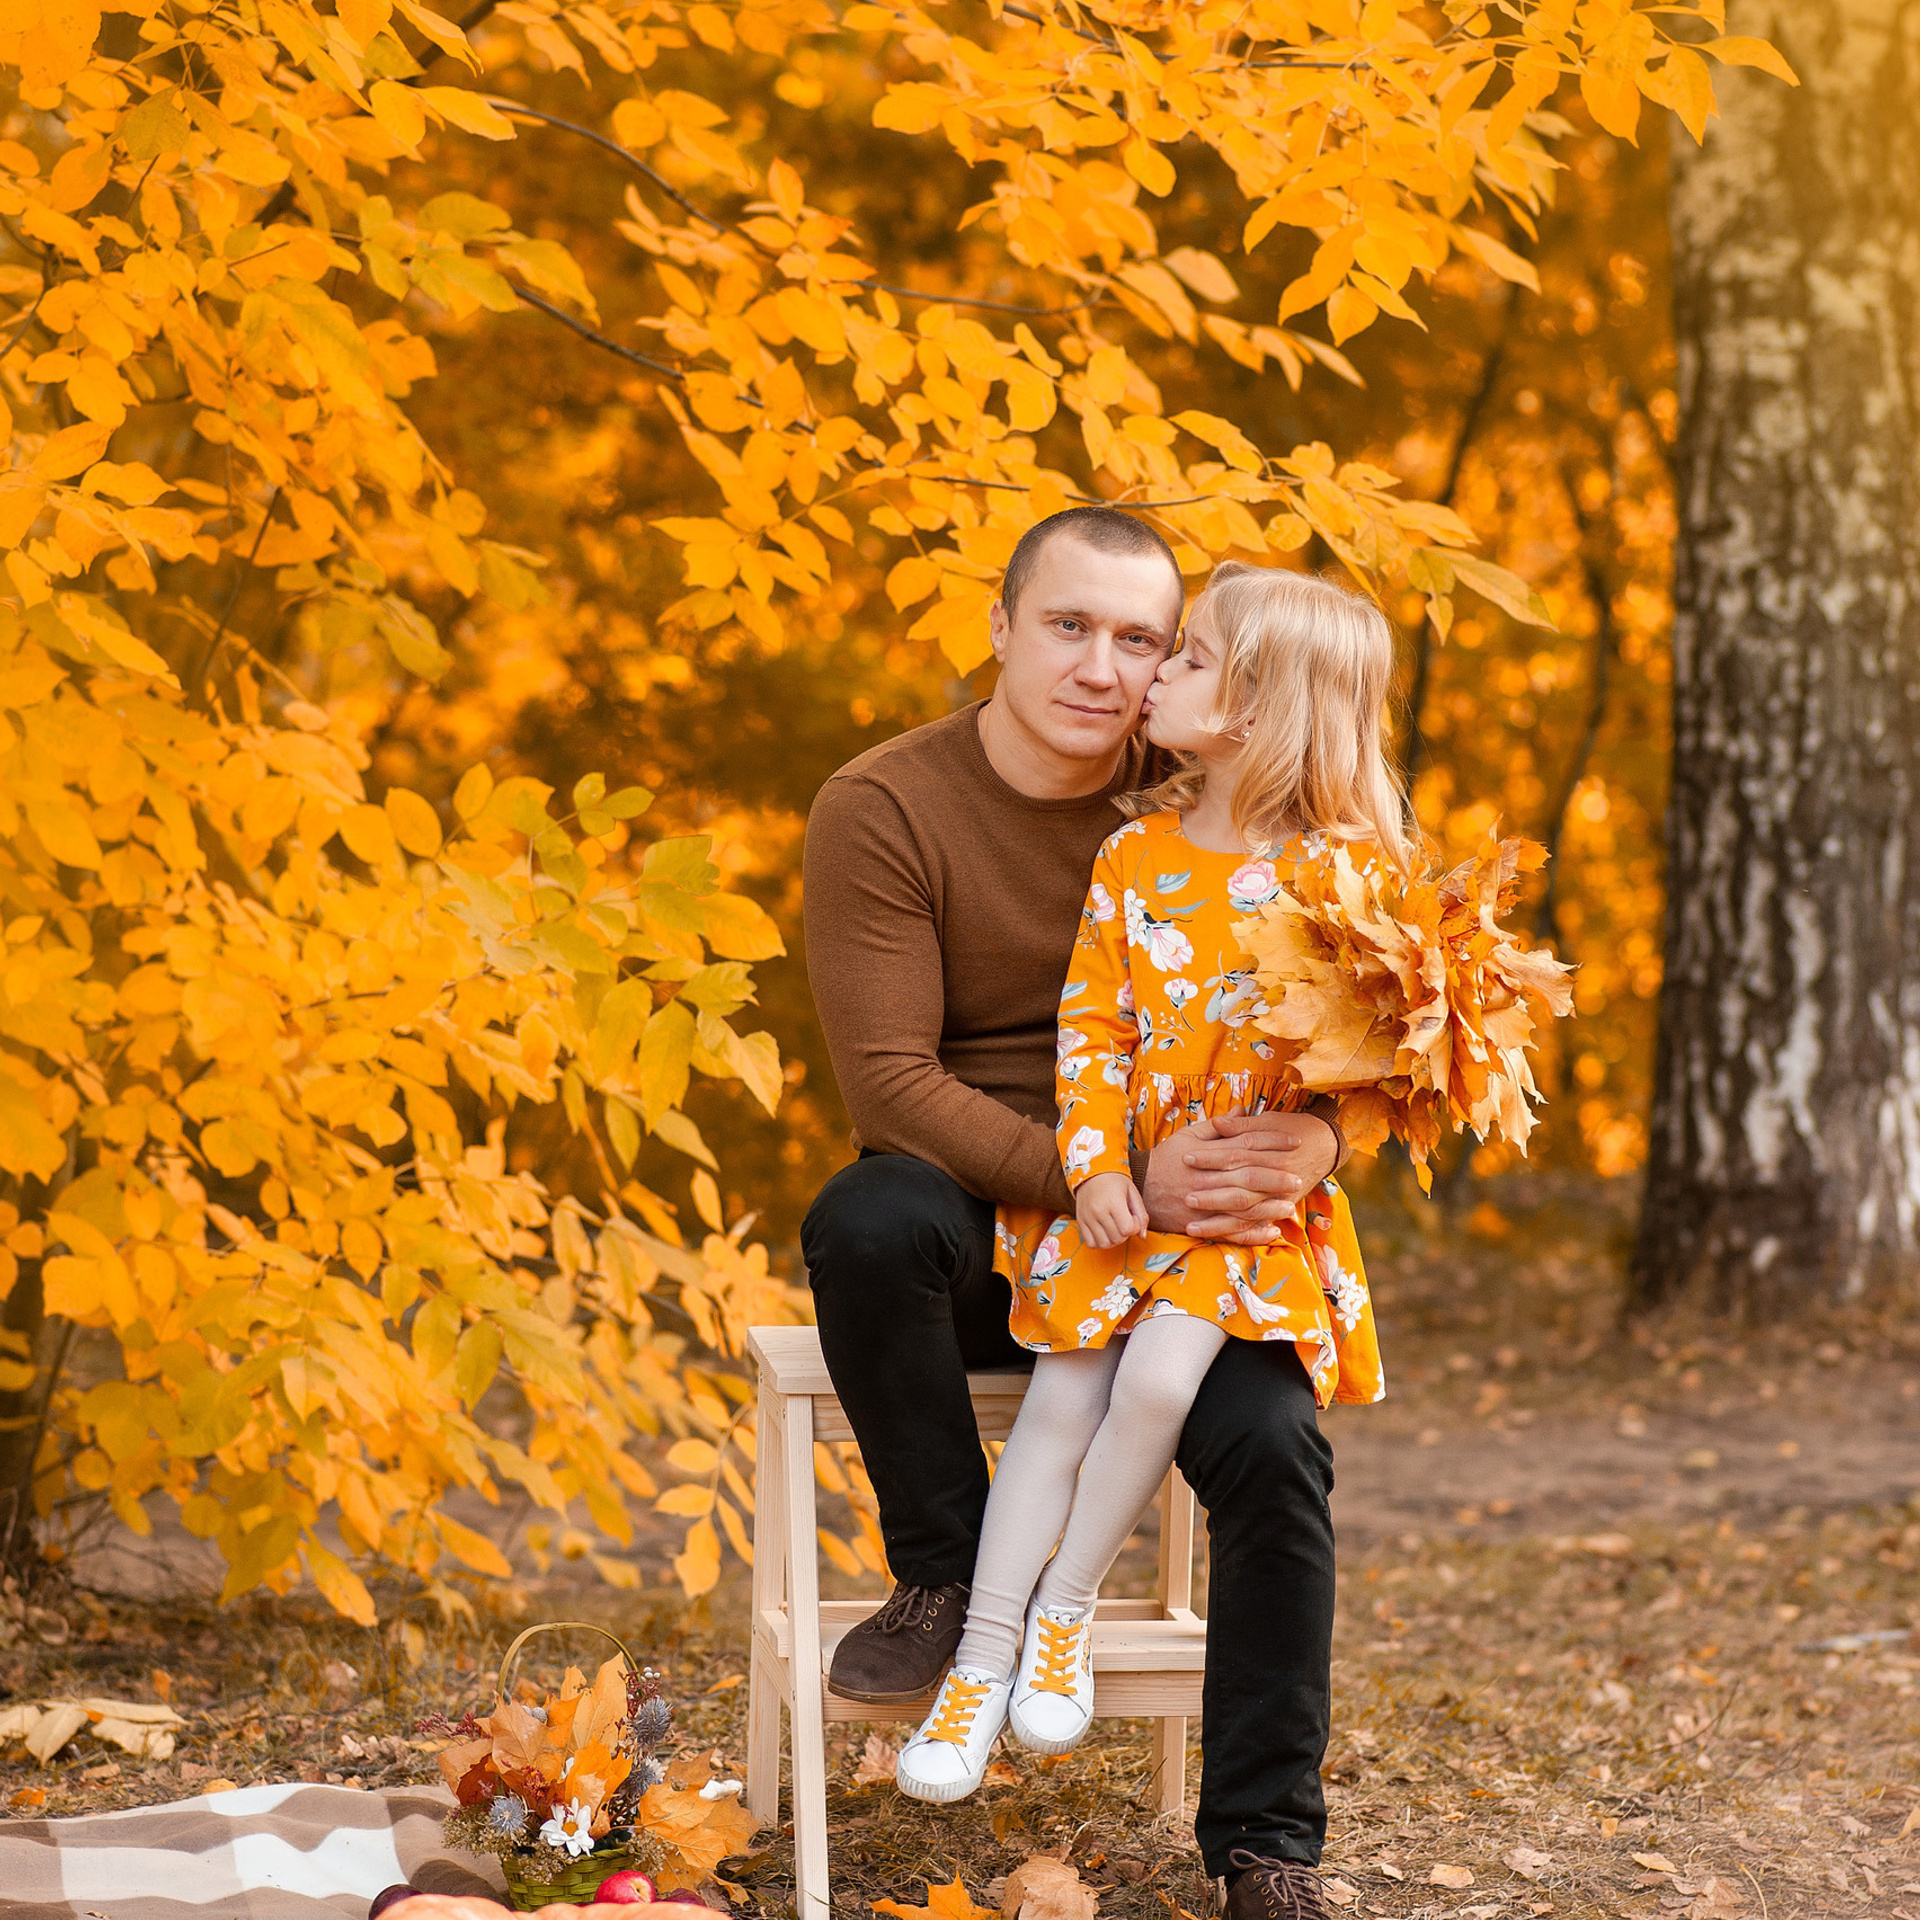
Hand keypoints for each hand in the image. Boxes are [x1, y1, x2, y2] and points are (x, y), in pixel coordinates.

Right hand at [1075, 1171, 1148, 1247]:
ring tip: (1115, 1228)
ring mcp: (1087, 1217)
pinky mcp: (1080, 1221)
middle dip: (1125, 1234)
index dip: (1134, 1227)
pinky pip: (1090, 1243)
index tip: (1132, 1217)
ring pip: (1104, 1244)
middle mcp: (1098, 1211)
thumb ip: (1141, 1214)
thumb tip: (1142, 1236)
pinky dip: (1100, 1242)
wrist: (1091, 1172)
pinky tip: (1105, 1232)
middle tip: (1124, 1221)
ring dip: (1113, 1240)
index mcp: (1114, 1202)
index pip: (1127, 1229)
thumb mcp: (1133, 1193)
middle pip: (1117, 1238)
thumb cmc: (1115, 1181)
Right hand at [1141, 1109, 1338, 1243]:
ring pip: (1242, 1206)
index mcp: (1207, 1154)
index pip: (1246, 1145)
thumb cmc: (1167, 1159)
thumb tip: (1243, 1109)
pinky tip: (1271, 1231)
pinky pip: (1230, 1231)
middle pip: (1248, 1176)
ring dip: (1269, 1207)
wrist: (1140, 1188)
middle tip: (1298, 1177)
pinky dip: (1252, 1233)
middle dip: (1276, 1177)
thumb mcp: (1188, 1135)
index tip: (1294, 1142)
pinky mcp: (1201, 1223)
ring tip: (1290, 1206)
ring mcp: (1205, 1204)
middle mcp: (1208, 1178)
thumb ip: (1219, 1126)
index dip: (1272, 1142)